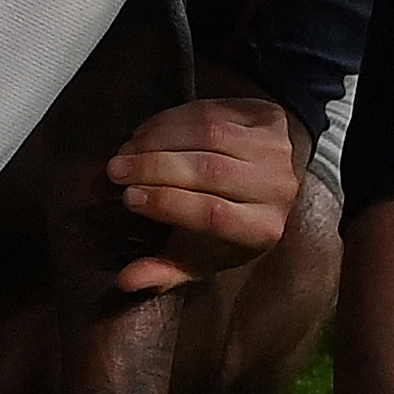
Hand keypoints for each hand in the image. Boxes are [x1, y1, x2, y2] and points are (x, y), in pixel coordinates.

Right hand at [103, 96, 298, 290]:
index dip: (167, 204)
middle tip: (116, 170)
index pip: (213, 215)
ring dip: (160, 138)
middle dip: (155, 167)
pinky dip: (174, 119)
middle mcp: (278, 188)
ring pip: (209, 135)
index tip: (128, 198)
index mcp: (262, 230)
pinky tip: (147, 131)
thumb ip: (166, 271)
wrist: (271, 182)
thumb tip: (125, 281)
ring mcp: (276, 149)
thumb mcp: (201, 255)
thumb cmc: (229, 225)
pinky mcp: (270, 118)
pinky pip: (213, 112)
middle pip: (211, 171)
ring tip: (127, 148)